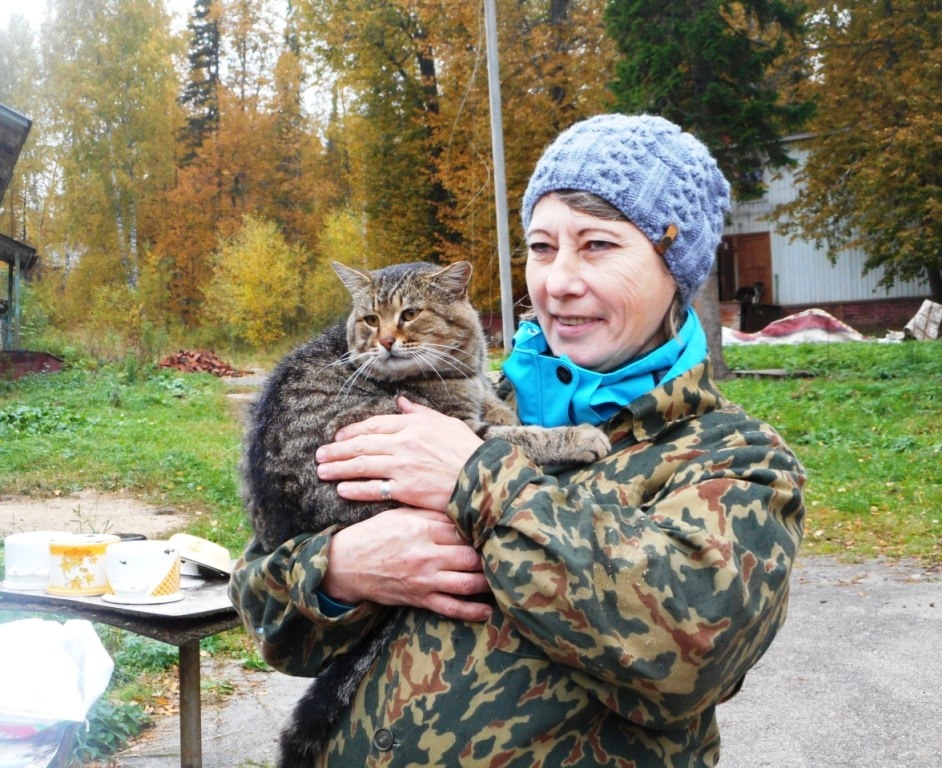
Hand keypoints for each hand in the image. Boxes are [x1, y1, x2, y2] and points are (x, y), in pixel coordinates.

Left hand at [315, 397, 482, 512]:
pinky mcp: (405, 490)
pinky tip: (342, 488)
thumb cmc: (467, 450)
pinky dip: (356, 488)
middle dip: (337, 450)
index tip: (338, 437)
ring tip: (322, 471)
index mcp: (413, 425)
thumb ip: (420, 413)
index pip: (374, 425)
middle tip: (320, 455)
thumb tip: (402, 402)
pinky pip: (373, 488)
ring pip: (362, 465)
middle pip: (362, 444)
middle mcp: (403, 443)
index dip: (353, 431)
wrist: (483, 479)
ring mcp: (402, 467)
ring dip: (339, 467)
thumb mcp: (446, 423)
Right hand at [321, 508, 492, 621]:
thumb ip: (430, 514)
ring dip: (487, 582)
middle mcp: (426, 554)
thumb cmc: (374, 534)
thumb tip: (460, 509)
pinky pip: (450, 607)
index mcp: (421, 528)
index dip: (481, 528)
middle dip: (490, 555)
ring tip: (503, 578)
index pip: (462, 528)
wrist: (346, 564)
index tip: (497, 527)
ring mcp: (424, 579)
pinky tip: (487, 610)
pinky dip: (471, 611)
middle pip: (470, 556)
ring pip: (467, 583)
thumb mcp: (399, 515)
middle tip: (507, 552)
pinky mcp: (419, 599)